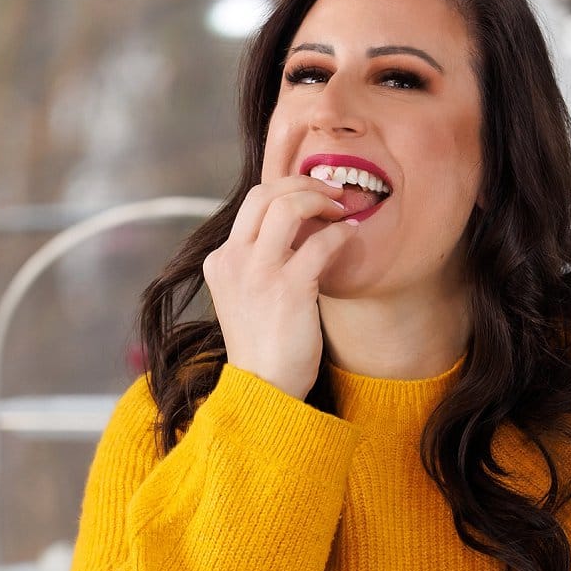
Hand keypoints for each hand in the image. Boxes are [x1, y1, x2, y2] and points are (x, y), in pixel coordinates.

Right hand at [201, 172, 355, 401]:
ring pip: (287, 207)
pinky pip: (320, 243)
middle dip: (303, 182)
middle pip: (265, 194)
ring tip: (342, 207)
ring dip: (320, 198)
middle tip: (332, 190)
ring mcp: (258, 272)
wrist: (264, 388)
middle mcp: (233, 260)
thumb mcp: (247, 296)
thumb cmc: (265, 346)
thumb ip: (260, 262)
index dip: (287, 190)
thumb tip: (298, 231)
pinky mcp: (288, 288)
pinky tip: (350, 236)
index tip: (312, 195)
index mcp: (220, 261)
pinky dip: (339, 234)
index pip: (251, 206)